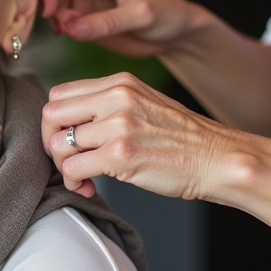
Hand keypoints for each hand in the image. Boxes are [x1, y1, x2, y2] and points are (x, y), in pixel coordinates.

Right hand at [40, 0, 199, 56]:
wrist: (175, 34)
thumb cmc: (168, 14)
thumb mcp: (142, 16)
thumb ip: (107, 23)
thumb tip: (73, 29)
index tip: (49, 8)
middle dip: (50, 0)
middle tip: (56, 23)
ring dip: (55, 15)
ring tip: (67, 30)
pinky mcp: (85, 11)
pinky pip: (62, 14)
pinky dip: (59, 24)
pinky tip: (67, 33)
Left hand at [41, 72, 239, 199]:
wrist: (219, 159)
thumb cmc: (183, 139)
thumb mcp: (144, 104)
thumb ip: (108, 105)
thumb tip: (67, 124)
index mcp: (119, 83)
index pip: (60, 94)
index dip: (57, 121)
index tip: (68, 139)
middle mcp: (116, 98)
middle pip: (50, 114)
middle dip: (51, 141)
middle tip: (67, 159)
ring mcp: (118, 125)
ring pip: (58, 144)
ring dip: (64, 166)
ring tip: (82, 177)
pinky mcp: (121, 154)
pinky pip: (73, 168)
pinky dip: (75, 181)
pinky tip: (89, 186)